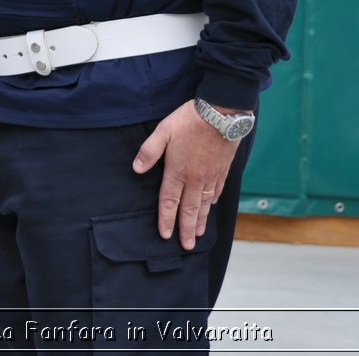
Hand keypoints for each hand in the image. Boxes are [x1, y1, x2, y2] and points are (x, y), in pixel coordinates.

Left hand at [132, 100, 239, 249]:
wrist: (221, 113)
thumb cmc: (190, 120)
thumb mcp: (163, 131)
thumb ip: (149, 151)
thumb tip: (136, 169)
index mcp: (177, 171)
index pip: (169, 201)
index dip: (166, 219)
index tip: (165, 235)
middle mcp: (195, 178)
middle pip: (189, 210)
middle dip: (186, 230)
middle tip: (186, 246)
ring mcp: (211, 176)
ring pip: (204, 204)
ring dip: (200, 221)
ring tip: (198, 234)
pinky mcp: (222, 170)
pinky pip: (217, 191)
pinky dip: (213, 203)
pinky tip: (212, 208)